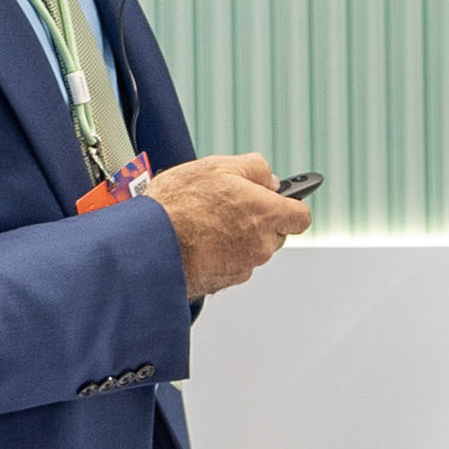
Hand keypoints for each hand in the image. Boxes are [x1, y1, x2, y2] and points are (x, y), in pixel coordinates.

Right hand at [146, 152, 311, 299]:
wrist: (148, 246)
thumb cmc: (177, 206)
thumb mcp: (216, 166)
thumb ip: (253, 167)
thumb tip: (269, 177)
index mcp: (267, 215)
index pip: (301, 216)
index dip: (289, 205)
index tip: (278, 200)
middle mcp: (262, 245)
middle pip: (276, 234)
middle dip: (260, 221)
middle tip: (230, 208)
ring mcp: (244, 266)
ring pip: (252, 250)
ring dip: (238, 238)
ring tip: (205, 223)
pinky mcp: (225, 282)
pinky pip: (231, 265)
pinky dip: (220, 255)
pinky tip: (197, 242)